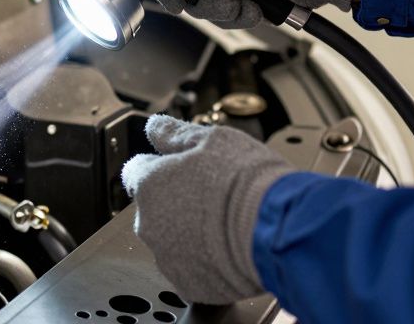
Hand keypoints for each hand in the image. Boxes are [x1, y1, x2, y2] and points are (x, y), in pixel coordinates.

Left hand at [121, 115, 294, 304]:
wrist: (277, 229)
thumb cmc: (246, 181)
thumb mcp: (211, 139)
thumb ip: (175, 134)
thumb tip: (155, 128)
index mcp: (149, 185)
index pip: (136, 172)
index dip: (159, 167)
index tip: (178, 168)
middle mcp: (149, 225)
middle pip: (154, 210)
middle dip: (176, 202)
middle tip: (212, 195)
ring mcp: (168, 259)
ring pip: (171, 241)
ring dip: (188, 233)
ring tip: (225, 223)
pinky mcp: (190, 286)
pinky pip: (191, 270)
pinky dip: (204, 262)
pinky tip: (229, 247)